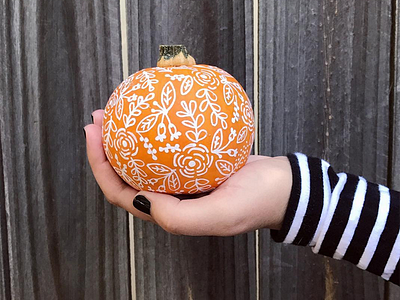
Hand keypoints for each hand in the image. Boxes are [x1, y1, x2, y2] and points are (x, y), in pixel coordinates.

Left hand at [84, 110, 291, 235]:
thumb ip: (179, 217)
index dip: (101, 167)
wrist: (283, 188)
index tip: (95, 134)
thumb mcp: (219, 215)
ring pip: (146, 156)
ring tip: (120, 108)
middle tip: (101, 117)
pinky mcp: (195, 161)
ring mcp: (182, 177)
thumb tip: (141, 197)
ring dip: (128, 134)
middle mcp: (169, 196)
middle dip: (107, 147)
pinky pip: (170, 143)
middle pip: (127, 171)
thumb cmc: (254, 202)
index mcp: (167, 212)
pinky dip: (159, 127)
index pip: (121, 193)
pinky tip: (158, 107)